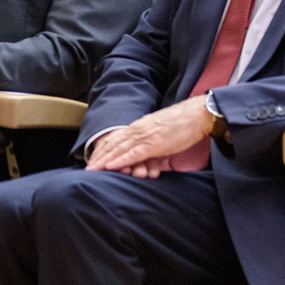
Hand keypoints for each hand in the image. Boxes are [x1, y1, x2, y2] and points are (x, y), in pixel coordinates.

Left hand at [86, 96, 213, 177]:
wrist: (197, 115)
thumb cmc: (183, 124)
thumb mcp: (160, 131)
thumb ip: (149, 140)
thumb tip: (144, 151)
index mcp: (139, 126)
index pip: (115, 138)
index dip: (103, 149)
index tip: (93, 159)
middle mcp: (137, 130)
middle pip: (112, 144)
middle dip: (99, 157)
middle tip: (86, 168)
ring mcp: (144, 136)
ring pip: (118, 149)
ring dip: (104, 160)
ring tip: (92, 170)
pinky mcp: (153, 144)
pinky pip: (132, 154)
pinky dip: (119, 160)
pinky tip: (109, 166)